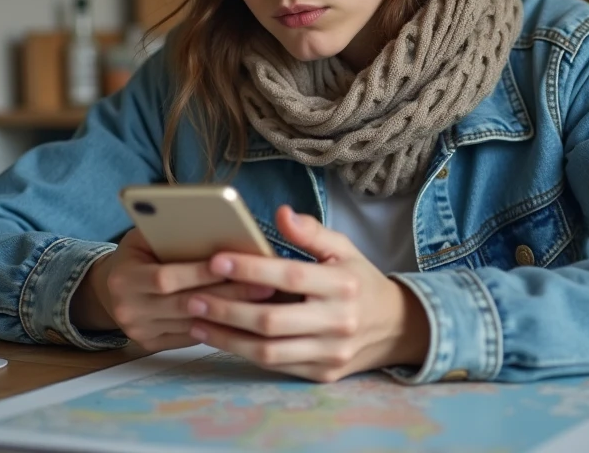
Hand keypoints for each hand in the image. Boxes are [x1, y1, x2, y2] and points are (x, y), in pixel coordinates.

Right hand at [70, 229, 274, 351]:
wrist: (109, 289)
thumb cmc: (137, 254)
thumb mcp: (143, 237)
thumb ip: (168, 233)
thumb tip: (214, 226)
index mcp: (123, 278)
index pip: (166, 277)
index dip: (200, 272)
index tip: (234, 262)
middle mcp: (128, 309)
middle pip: (185, 303)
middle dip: (227, 293)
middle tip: (265, 284)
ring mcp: (140, 331)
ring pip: (192, 324)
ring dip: (230, 312)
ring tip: (263, 300)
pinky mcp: (151, 345)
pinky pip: (191, 337)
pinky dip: (219, 327)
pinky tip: (246, 318)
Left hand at [183, 206, 429, 381]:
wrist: (396, 328)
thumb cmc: (360, 280)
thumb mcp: (344, 249)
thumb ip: (311, 232)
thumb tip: (280, 213)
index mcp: (343, 285)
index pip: (291, 275)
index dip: (252, 268)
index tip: (216, 260)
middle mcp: (339, 322)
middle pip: (272, 321)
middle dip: (227, 310)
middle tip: (192, 298)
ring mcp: (331, 353)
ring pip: (268, 352)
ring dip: (226, 339)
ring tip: (196, 323)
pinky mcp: (323, 374)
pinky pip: (276, 366)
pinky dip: (245, 353)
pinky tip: (221, 339)